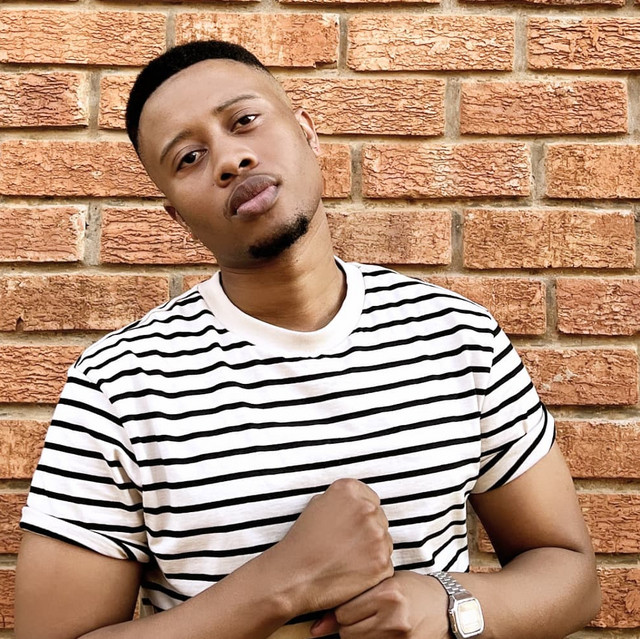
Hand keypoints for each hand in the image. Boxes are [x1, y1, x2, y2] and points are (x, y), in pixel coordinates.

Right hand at [270, 478, 393, 615]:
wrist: (293, 576)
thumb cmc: (302, 542)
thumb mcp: (316, 505)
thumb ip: (342, 500)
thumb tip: (357, 503)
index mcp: (350, 490)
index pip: (371, 499)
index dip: (360, 516)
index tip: (349, 527)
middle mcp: (367, 509)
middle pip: (380, 519)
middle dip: (368, 532)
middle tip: (346, 546)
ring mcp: (377, 536)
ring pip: (385, 542)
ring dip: (372, 550)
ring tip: (347, 560)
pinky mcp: (382, 562)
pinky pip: (386, 565)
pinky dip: (374, 571)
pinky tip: (353, 573)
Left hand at [309, 571, 450, 638]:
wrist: (446, 606)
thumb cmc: (412, 589)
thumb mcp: (385, 584)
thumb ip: (353, 598)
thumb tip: (315, 628)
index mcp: (387, 592)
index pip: (343, 611)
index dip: (343, 609)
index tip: (350, 604)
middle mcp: (393, 615)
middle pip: (347, 631)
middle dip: (348, 625)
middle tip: (362, 614)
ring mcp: (400, 636)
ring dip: (358, 634)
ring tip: (372, 622)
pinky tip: (379, 631)